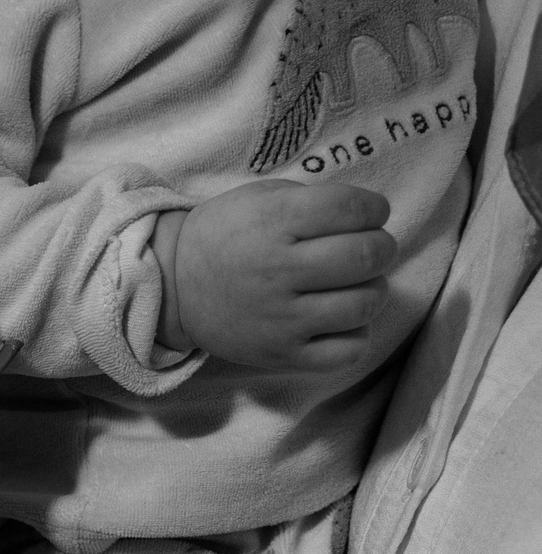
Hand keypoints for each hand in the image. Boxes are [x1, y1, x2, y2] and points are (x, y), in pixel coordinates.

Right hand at [160, 180, 396, 371]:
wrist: (173, 287)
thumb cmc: (227, 236)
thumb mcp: (260, 198)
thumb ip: (313, 201)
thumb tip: (367, 220)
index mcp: (273, 223)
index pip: (355, 208)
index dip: (374, 209)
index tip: (367, 215)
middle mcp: (277, 271)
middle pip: (368, 255)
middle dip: (380, 247)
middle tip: (365, 250)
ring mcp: (279, 319)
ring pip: (364, 304)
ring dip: (372, 290)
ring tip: (353, 286)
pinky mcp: (281, 355)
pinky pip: (347, 352)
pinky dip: (356, 335)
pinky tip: (339, 321)